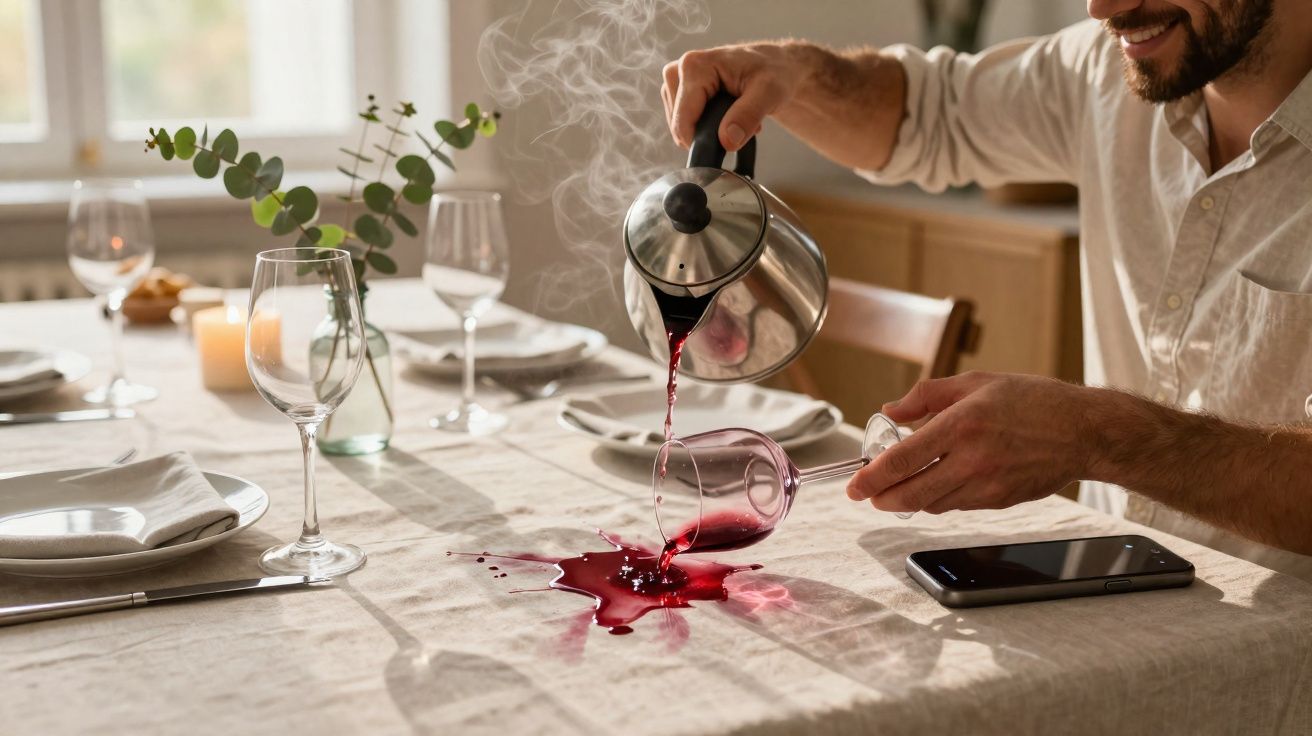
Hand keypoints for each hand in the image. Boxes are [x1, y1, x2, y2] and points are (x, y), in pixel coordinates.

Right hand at [662, 42, 808, 151]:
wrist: (775, 66)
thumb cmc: (773, 72)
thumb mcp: (769, 92)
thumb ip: (748, 115)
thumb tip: (726, 141)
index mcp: (693, 66)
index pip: (683, 122)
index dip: (704, 141)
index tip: (733, 139)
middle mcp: (677, 71)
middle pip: (680, 126)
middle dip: (709, 133)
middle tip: (739, 121)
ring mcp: (675, 82)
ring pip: (681, 128)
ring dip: (708, 130)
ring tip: (734, 114)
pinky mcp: (678, 91)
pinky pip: (684, 123)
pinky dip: (704, 126)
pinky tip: (724, 114)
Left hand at [846, 372, 1096, 513]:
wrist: (1084, 432)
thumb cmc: (1033, 401)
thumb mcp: (976, 383)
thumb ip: (926, 395)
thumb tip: (889, 411)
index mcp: (962, 424)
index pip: (903, 460)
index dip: (872, 477)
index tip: (855, 485)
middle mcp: (972, 459)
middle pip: (911, 494)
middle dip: (882, 499)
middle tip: (868, 496)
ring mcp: (987, 484)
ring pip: (932, 505)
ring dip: (908, 501)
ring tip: (896, 489)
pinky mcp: (999, 500)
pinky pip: (956, 506)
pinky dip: (937, 500)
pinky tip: (933, 487)